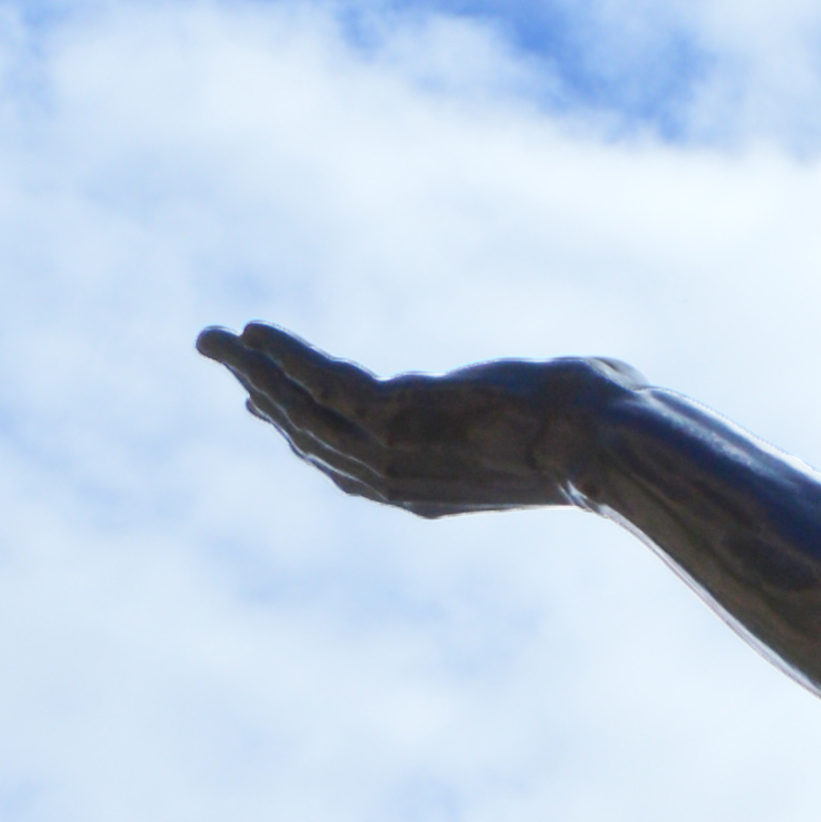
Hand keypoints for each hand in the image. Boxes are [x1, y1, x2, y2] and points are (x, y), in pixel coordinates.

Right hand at [197, 319, 589, 517]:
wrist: (607, 443)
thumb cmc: (590, 427)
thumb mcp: (529, 420)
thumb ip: (498, 412)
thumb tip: (525, 389)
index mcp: (427, 486)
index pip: (340, 459)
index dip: (295, 426)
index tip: (259, 401)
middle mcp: (400, 480)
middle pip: (308, 436)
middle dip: (259, 394)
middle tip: (217, 353)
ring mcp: (395, 455)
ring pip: (302, 412)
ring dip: (253, 371)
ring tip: (213, 340)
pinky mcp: (396, 420)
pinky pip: (322, 385)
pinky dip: (285, 358)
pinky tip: (255, 334)